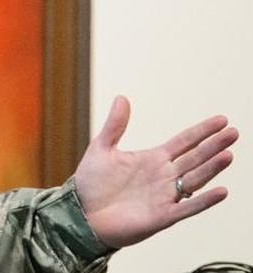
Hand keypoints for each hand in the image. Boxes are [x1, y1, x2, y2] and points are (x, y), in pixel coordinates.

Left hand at [74, 95, 237, 247]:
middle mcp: (164, 177)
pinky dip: (204, 201)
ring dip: (212, 169)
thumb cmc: (91, 184)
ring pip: (195, 180)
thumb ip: (115, 125)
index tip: (222, 120)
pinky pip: (187, 208)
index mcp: (153, 159)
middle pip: (195, 158)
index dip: (202, 131)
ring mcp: (165, 196)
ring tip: (228, 155)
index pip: (184, 142)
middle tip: (234, 133)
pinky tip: (221, 191)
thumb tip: (122, 97)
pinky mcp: (161, 216)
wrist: (80, 214)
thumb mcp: (102, 148)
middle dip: (214, 146)